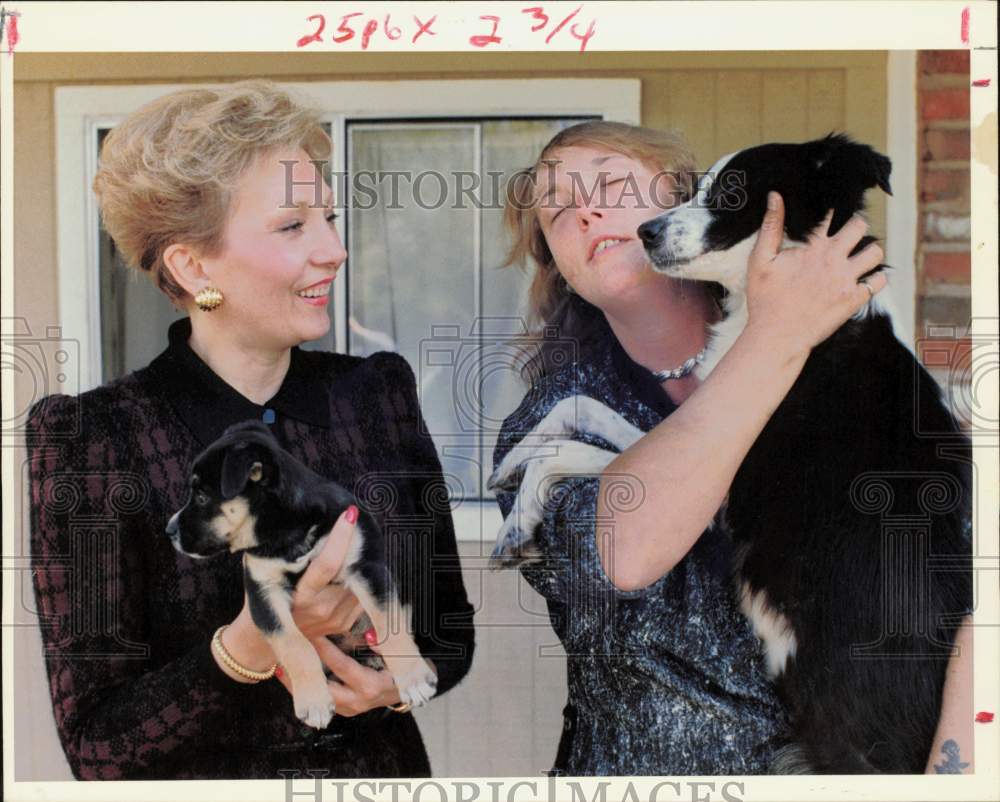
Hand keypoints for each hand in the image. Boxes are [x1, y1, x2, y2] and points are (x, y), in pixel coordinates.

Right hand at [219, 506, 362, 671]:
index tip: (350, 514)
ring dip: (360, 562)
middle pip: (350, 570)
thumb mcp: (268, 574)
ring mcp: (337, 619)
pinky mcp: (346, 624)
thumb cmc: (264, 596)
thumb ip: (287, 552)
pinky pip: (362, 594)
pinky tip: (351, 567)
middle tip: (357, 523)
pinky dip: (359, 579)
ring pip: (360, 582)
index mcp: (301, 596)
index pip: (328, 564)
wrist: (261, 640)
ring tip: (354, 543)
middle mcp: (322, 609)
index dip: (341, 537)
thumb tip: (304, 519)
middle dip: (356, 545)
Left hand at [275, 636, 402, 716]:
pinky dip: (309, 690)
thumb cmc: (402, 671)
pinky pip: (323, 701)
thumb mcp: (397, 655)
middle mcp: (358, 701)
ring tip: (281, 671)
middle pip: (322, 689)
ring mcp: (351, 709)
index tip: (310, 636)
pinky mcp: (346, 711)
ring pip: (318, 699)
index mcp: (370, 686)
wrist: (409, 692)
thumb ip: (382, 645)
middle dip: (302, 675)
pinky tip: (295, 680)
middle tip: (283, 660)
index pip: (341, 665)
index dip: (325, 650)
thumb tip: (367, 636)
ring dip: (300, 686)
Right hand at [744, 191, 886, 361]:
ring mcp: (847, 280)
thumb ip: (770, 227)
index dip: (833, 209)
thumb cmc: (765, 299)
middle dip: (855, 225)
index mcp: (813, 246)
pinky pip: (880, 281)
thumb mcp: (760, 260)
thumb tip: (776, 196)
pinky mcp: (854, 299)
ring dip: (869, 251)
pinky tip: (862, 278)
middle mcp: (834, 259)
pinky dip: (875, 277)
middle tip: (846, 234)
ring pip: (876, 252)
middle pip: (860, 226)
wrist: (777, 336)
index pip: (833, 214)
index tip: (830, 213)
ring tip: (857, 256)